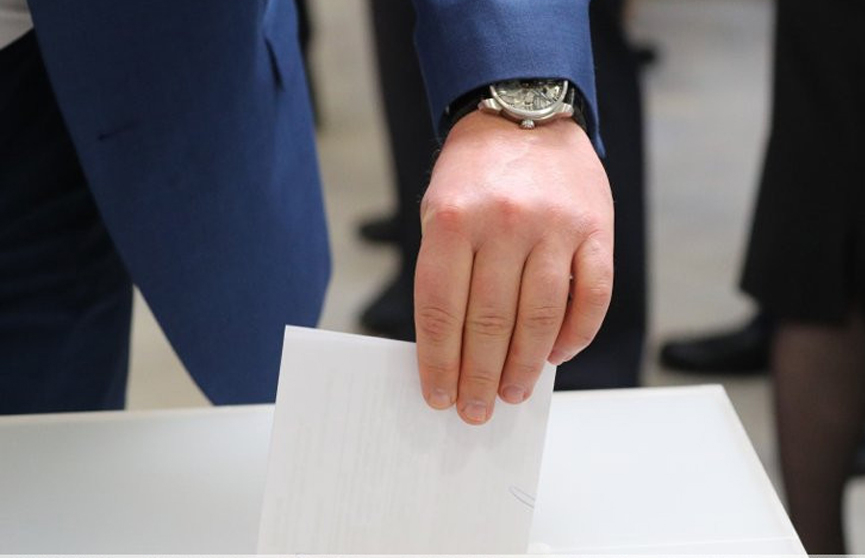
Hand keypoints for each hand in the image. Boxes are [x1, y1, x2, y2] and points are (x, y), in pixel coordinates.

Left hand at [414, 111, 613, 424]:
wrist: (525, 112)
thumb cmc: (475, 172)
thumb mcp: (440, 209)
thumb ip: (446, 272)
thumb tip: (455, 349)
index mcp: (453, 219)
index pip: (442, 310)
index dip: (440, 362)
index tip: (439, 396)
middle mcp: (504, 223)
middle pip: (491, 322)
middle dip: (480, 376)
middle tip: (477, 409)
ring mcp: (555, 226)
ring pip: (541, 317)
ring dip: (526, 366)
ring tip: (513, 394)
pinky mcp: (596, 229)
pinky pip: (592, 295)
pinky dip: (576, 334)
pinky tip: (556, 357)